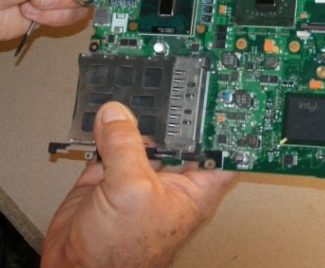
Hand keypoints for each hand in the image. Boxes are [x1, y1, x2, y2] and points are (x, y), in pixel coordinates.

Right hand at [41, 102, 235, 267]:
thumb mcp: (132, 190)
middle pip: (176, 133)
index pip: (219, 147)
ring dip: (131, 113)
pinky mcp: (107, 175)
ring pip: (140, 133)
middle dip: (169, 107)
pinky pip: (108, 142)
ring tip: (129, 86)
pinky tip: (101, 111)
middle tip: (166, 75)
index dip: (223, 120)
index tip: (223, 88)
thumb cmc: (121, 256)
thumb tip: (117, 116)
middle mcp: (168, 179)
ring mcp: (137, 175)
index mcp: (192, 187)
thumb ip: (126, 146)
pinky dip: (102, 126)